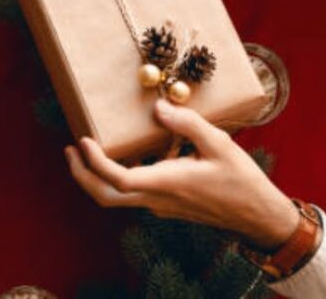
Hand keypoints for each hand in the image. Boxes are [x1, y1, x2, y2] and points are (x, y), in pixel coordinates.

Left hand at [66, 99, 299, 249]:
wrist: (257, 216)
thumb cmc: (240, 180)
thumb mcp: (218, 144)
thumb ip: (187, 124)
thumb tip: (158, 108)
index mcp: (166, 183)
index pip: (118, 180)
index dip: (94, 163)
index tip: (81, 141)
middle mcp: (158, 199)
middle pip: (106, 197)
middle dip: (82, 176)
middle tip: (69, 150)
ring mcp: (161, 205)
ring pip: (117, 198)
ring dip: (97, 177)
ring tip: (89, 148)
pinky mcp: (167, 204)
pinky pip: (134, 192)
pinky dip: (119, 176)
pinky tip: (126, 152)